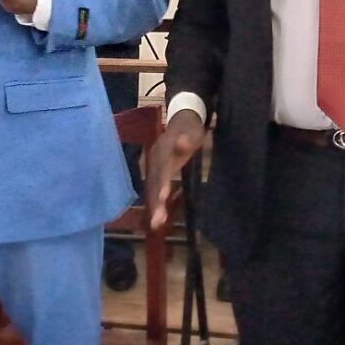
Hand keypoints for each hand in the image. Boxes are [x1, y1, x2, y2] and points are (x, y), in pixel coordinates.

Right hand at [145, 108, 206, 229]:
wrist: (182, 119)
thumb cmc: (190, 128)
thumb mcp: (192, 131)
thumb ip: (186, 138)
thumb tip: (181, 141)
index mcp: (162, 150)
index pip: (162, 169)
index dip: (162, 183)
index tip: (163, 198)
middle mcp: (155, 160)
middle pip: (155, 182)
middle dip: (155, 202)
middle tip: (157, 221)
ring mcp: (154, 166)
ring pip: (153, 188)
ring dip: (154, 206)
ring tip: (157, 224)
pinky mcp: (157, 172)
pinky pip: (155, 188)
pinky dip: (155, 202)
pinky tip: (158, 217)